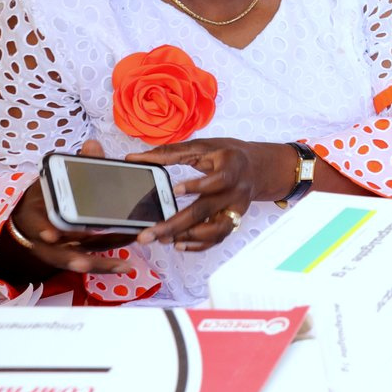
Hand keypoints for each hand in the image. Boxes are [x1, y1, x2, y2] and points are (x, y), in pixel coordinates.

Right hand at [3, 142, 141, 277]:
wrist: (32, 214)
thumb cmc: (46, 196)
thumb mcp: (54, 180)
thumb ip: (75, 165)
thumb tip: (92, 144)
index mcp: (38, 215)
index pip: (37, 223)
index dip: (43, 229)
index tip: (52, 235)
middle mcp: (46, 238)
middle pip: (57, 251)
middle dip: (72, 256)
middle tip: (85, 261)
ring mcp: (60, 250)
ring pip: (77, 259)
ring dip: (99, 264)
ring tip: (121, 266)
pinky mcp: (75, 254)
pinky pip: (91, 259)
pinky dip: (107, 264)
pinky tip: (127, 266)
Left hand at [125, 138, 297, 250]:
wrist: (257, 168)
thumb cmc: (227, 155)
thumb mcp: (203, 146)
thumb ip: (169, 153)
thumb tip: (134, 158)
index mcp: (231, 166)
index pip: (219, 180)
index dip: (198, 185)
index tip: (175, 190)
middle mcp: (236, 190)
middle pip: (207, 210)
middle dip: (175, 224)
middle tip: (148, 234)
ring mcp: (236, 208)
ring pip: (215, 230)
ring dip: (187, 237)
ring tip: (163, 239)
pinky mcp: (234, 220)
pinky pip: (218, 238)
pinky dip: (199, 245)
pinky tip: (179, 244)